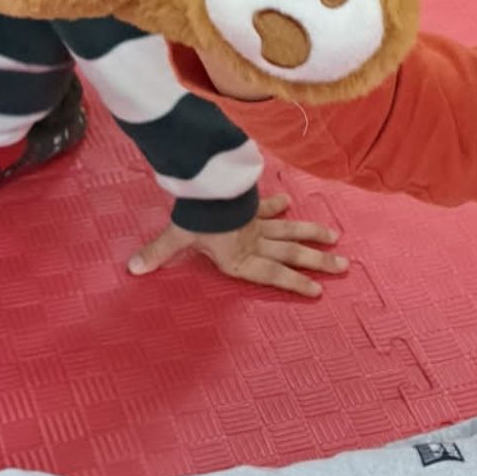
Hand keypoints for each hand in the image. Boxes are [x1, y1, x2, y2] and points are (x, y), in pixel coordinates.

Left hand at [128, 202, 350, 297]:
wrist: (209, 184)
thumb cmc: (197, 216)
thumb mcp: (177, 236)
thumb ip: (158, 253)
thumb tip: (133, 269)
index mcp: (240, 259)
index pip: (274, 275)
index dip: (295, 284)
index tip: (317, 291)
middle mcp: (254, 243)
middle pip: (292, 254)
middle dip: (317, 262)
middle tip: (343, 267)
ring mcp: (257, 223)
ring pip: (290, 231)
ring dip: (312, 235)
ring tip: (335, 239)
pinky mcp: (252, 205)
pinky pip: (268, 207)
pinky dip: (277, 206)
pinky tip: (289, 202)